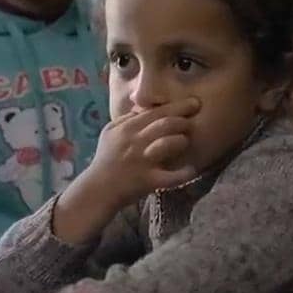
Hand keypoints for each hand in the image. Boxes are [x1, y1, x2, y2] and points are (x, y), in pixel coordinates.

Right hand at [51, 99, 199, 243]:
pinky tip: (192, 170)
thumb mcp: (109, 133)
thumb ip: (126, 119)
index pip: (155, 112)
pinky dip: (183, 173)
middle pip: (164, 124)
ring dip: (181, 141)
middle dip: (182, 121)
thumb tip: (143, 108)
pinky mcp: (148, 180)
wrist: (98, 189)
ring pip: (167, 144)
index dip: (177, 106)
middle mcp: (136, 142)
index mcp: (127, 128)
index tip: (194, 102)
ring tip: (186, 142)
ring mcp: (143, 161)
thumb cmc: (105, 160)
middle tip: (192, 122)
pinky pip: (170, 177)